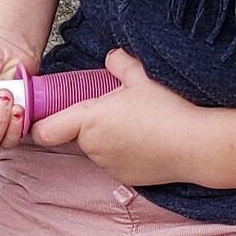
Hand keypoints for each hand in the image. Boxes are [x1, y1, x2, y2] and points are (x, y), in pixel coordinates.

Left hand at [31, 48, 208, 184]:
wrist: (196, 145)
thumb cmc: (167, 108)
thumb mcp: (142, 75)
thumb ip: (119, 63)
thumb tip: (112, 57)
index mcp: (88, 120)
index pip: (45, 131)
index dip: (40, 124)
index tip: (44, 116)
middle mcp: (92, 148)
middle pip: (78, 135)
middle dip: (90, 123)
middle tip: (117, 108)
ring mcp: (108, 166)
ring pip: (97, 149)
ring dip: (108, 138)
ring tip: (138, 124)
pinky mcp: (125, 178)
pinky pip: (115, 162)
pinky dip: (124, 152)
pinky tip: (147, 140)